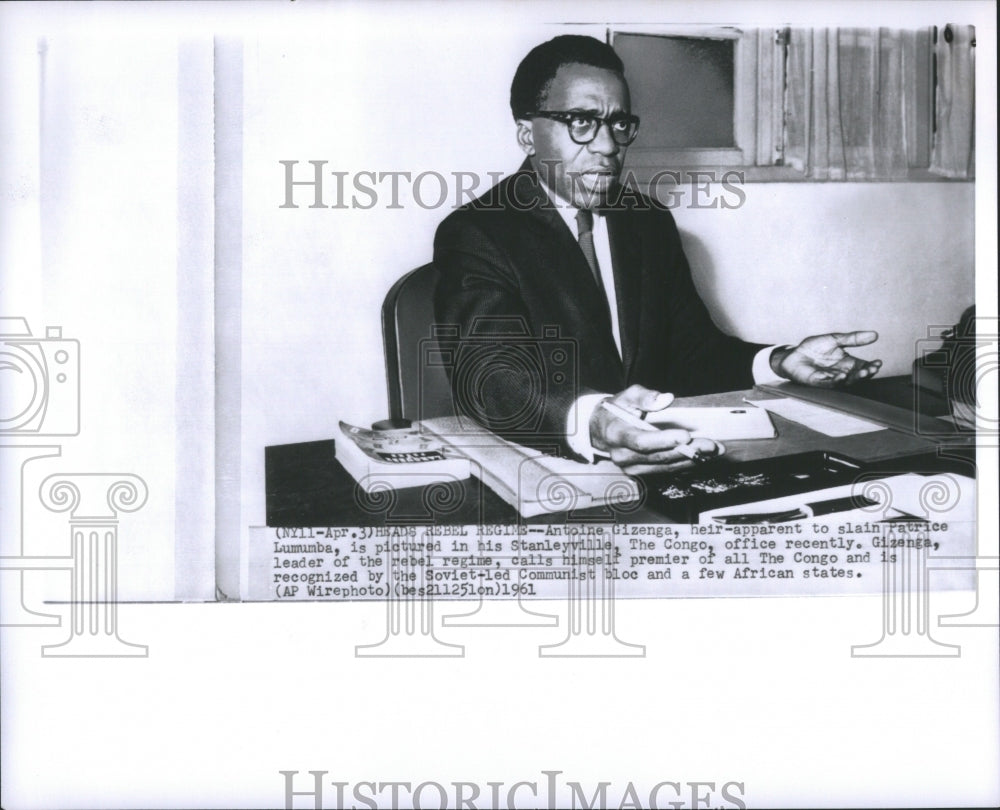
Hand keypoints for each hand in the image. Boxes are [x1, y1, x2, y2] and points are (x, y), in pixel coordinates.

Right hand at [589, 385, 722, 474]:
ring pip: (664, 466)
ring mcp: (630, 467)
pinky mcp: (639, 473)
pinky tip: (702, 457)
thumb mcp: (626, 396)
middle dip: (687, 451)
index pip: (641, 441)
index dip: (664, 441)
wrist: (601, 431)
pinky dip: (684, 464)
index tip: (686, 436)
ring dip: (691, 459)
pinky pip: (665, 470)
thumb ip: (644, 396)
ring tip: (713, 451)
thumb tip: (666, 398)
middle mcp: (622, 455)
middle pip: (658, 456)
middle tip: (711, 444)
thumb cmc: (616, 411)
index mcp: (617, 434)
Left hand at [772, 331, 882, 386]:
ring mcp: (830, 378)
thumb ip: (853, 339)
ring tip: (862, 373)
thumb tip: (875, 334)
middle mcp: (841, 372)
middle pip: (857, 376)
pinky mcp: (818, 381)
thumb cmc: (814, 348)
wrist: (794, 354)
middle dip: (865, 373)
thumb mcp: (835, 339)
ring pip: (845, 382)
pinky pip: (829, 383)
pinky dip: (836, 380)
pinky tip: (842, 376)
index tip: (878, 362)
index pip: (863, 366)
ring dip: (854, 378)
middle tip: (872, 369)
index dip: (871, 366)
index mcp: (847, 363)